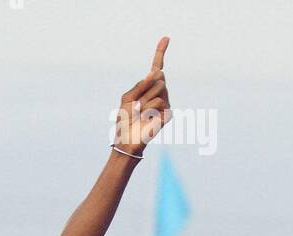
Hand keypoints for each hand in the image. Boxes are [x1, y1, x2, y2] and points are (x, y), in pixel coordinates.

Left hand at [114, 37, 170, 155]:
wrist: (126, 141)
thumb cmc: (125, 121)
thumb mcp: (127, 98)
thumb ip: (140, 84)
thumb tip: (156, 71)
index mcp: (148, 87)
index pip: (157, 67)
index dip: (160, 52)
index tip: (166, 38)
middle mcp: (159, 92)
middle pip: (159, 77)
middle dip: (145, 88)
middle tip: (136, 105)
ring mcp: (165, 103)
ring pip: (160, 88)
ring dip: (145, 100)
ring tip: (140, 113)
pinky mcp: (167, 114)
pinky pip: (159, 102)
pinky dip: (149, 110)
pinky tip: (146, 119)